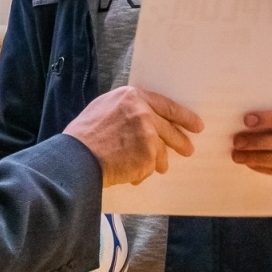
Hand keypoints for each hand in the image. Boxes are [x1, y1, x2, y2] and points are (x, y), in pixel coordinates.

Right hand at [64, 86, 202, 186]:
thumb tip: (145, 120)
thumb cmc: (84, 136)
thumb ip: (127, 111)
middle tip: (188, 149)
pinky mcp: (148, 154)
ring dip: (156, 162)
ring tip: (152, 168)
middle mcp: (143, 112)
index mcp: (131, 97)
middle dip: (180, 141)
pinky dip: (141, 173)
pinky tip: (129, 175)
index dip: (183, 116)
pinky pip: (149, 166)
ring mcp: (147, 133)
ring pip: (160, 151)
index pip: (166, 105)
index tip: (195, 125)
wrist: (76, 157)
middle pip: (169, 128)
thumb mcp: (104, 109)